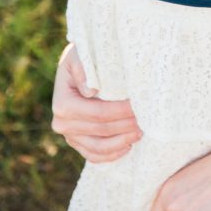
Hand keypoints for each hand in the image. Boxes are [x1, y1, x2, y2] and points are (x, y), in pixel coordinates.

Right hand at [51, 44, 141, 161]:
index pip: (98, 113)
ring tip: (141, 132)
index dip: (121, 112)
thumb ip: (85, 70)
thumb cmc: (84, 56)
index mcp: (63, 103)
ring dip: (122, 142)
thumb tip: (90, 91)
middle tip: (148, 121)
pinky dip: (111, 154)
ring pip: (98, 148)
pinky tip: (128, 146)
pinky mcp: (76, 142)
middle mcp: (62, 123)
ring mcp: (69, 135)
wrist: (77, 64)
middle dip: (126, 126)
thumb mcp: (81, 55)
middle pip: (101, 130)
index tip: (140, 106)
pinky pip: (93, 155)